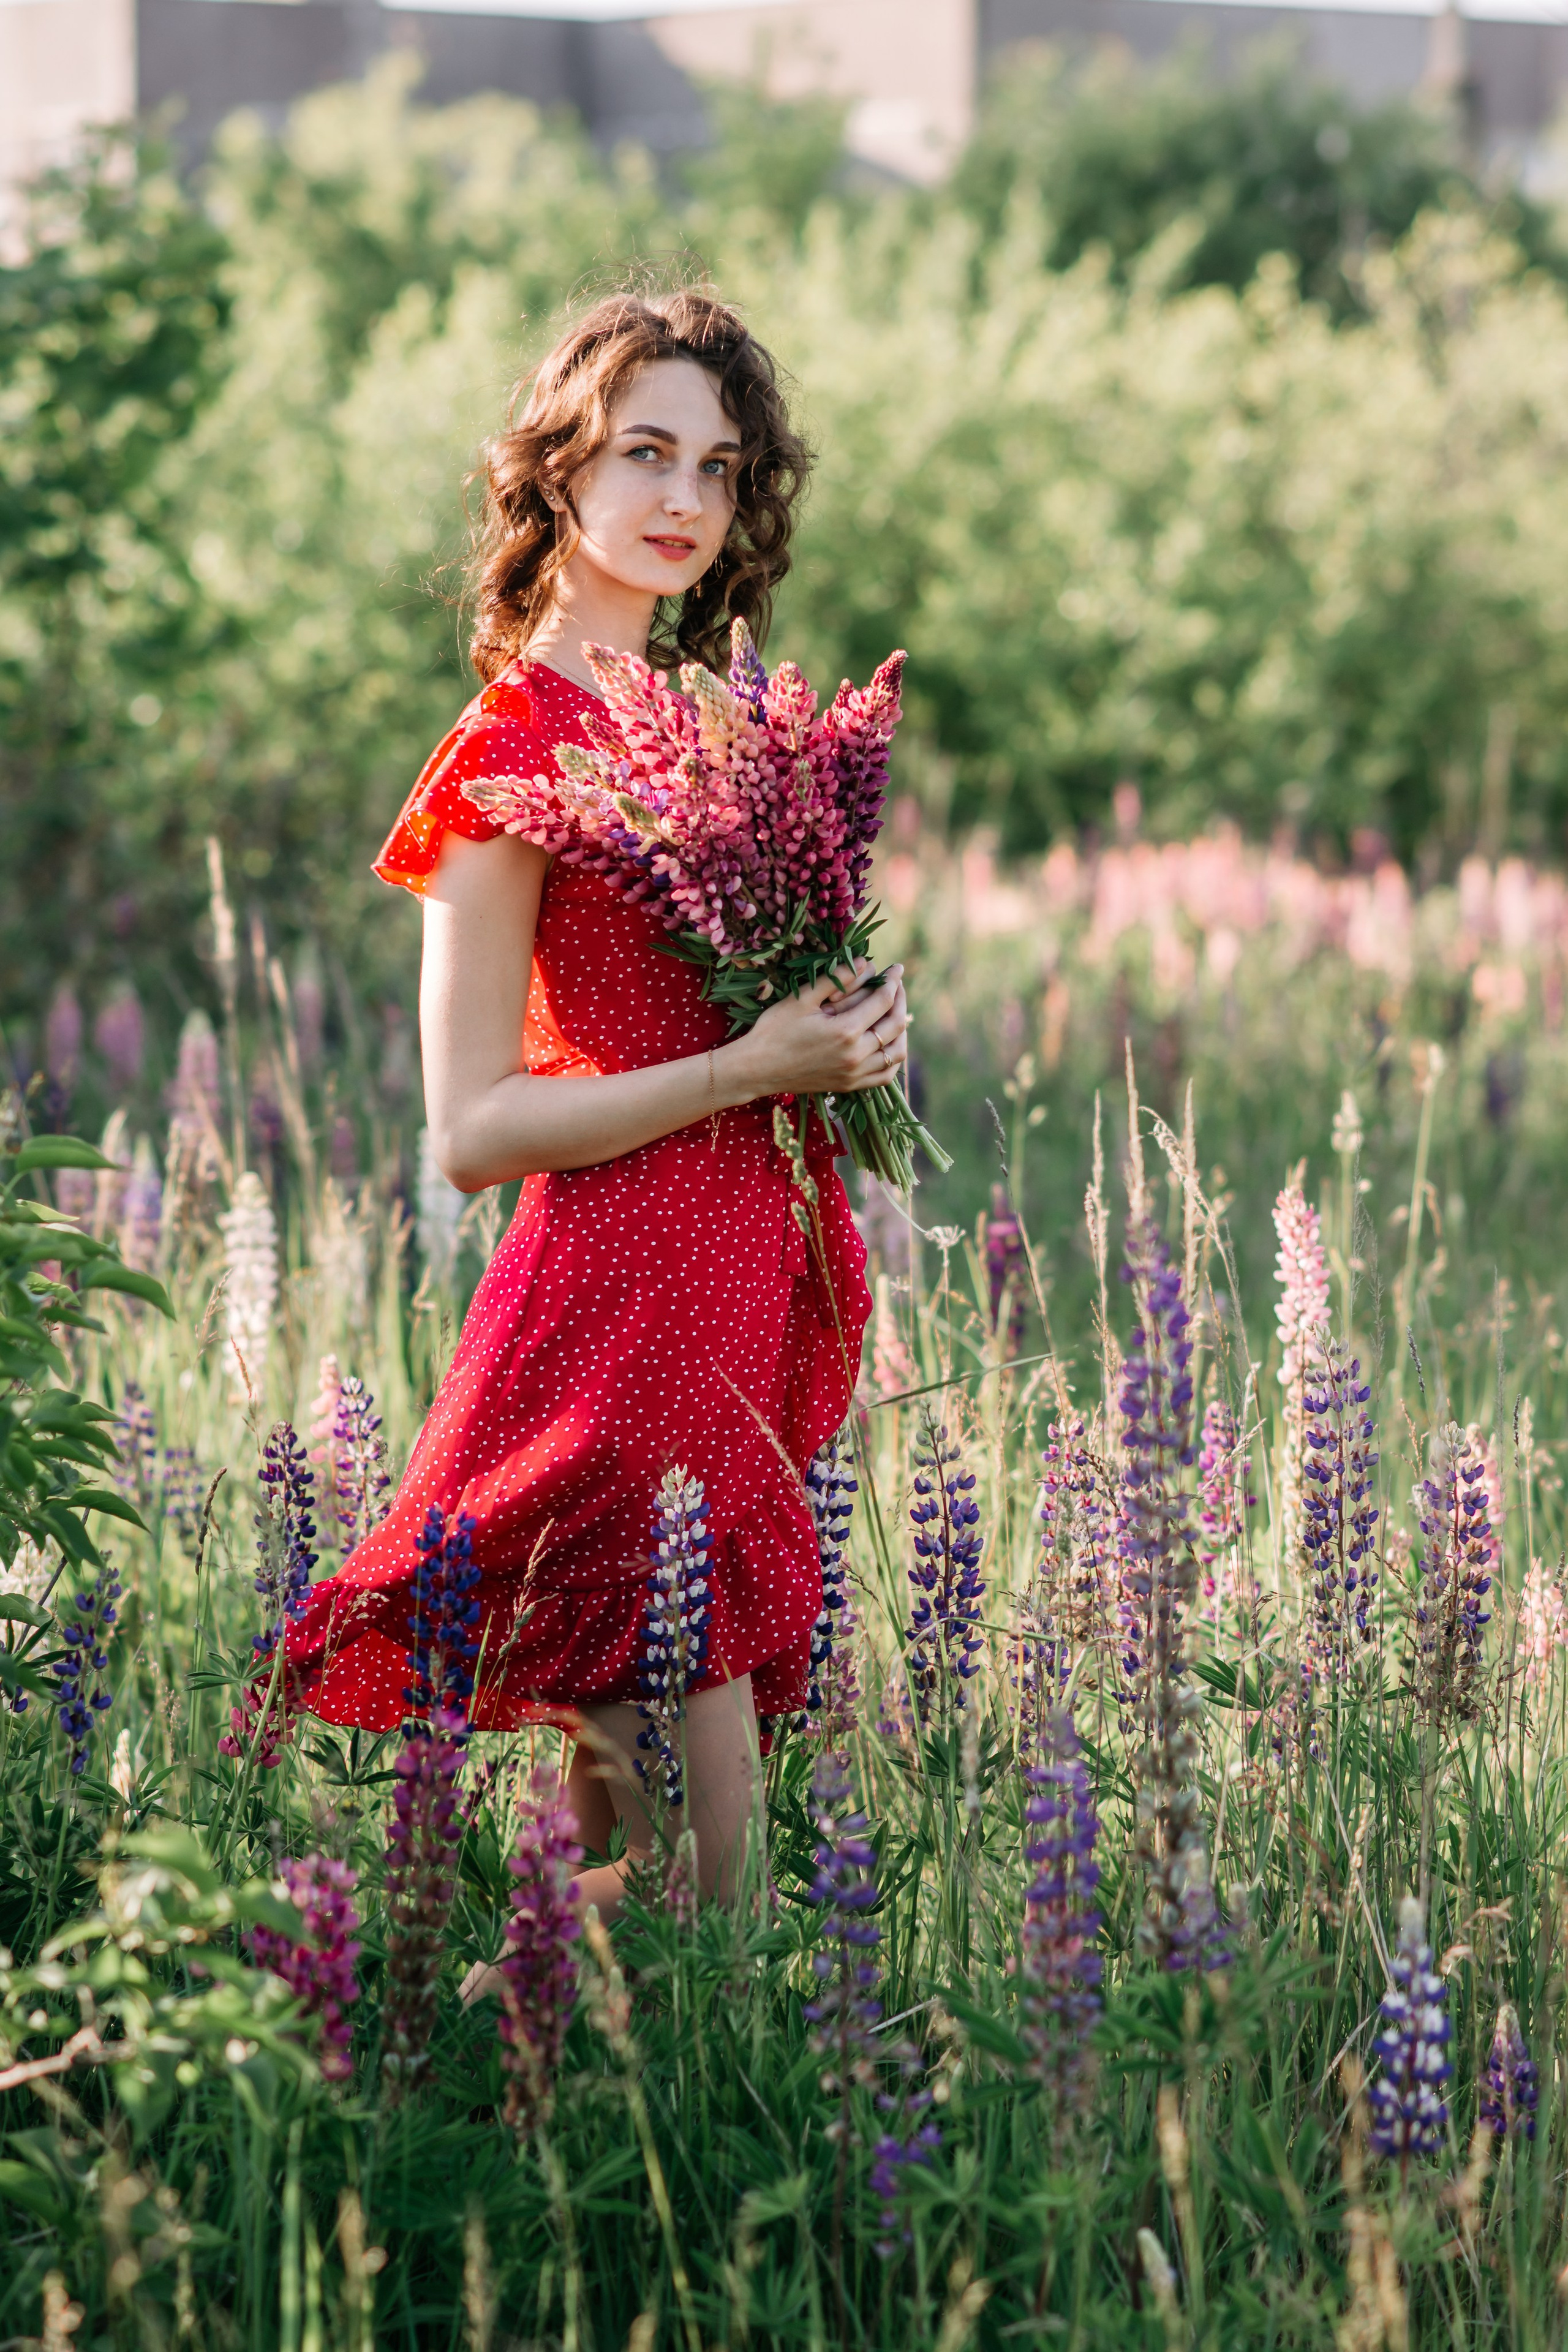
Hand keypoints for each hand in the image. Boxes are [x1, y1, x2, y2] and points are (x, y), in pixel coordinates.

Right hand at [723, 960, 909, 1100]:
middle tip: (895, 984)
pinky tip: (888, 1043)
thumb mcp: (802, 998)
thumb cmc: (774, 1029)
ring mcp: (854, 1074)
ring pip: (897, 1052)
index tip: (896, 968)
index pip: (883, 1001)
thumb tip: (866, 962)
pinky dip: (893, 1058)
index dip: (892, 981)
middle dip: (900, 999)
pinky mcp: (850, 1085)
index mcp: (845, 1031)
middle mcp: (856, 1056)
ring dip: (901, 1029)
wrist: (757, 1068)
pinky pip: (885, 1075)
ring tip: (894, 1011)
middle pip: (895, 1025)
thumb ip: (836, 978)